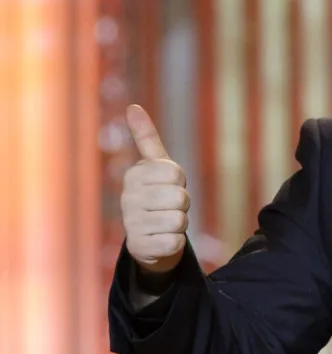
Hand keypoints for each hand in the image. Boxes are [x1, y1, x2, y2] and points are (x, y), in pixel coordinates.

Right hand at [121, 104, 189, 273]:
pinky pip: (176, 242)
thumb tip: (133, 106)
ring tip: (164, 222)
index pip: (176, 174)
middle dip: (182, 204)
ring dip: (180, 223)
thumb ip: (146, 137)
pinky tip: (162, 239)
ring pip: (180, 220)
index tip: (167, 185)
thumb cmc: (156, 195)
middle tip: (168, 207)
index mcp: (133, 175)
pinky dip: (175, 242)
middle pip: (180, 198)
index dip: (179, 182)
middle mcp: (128, 198)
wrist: (148, 239)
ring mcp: (131, 224)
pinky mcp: (141, 247)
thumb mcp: (154, 166)